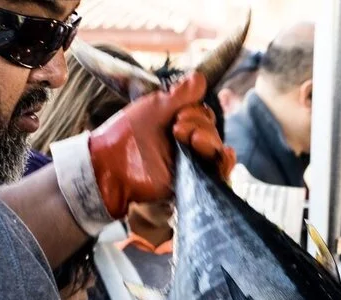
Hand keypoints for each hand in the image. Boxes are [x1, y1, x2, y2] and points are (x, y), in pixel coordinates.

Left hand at [88, 73, 234, 220]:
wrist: (114, 165)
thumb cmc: (128, 134)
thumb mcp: (155, 107)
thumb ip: (180, 94)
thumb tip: (200, 77)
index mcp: (179, 123)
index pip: (204, 115)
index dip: (197, 113)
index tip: (178, 116)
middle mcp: (187, 142)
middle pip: (212, 130)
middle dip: (200, 126)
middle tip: (177, 130)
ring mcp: (191, 162)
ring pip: (217, 149)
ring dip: (210, 141)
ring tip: (193, 141)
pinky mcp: (193, 181)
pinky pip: (219, 174)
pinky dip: (226, 163)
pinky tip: (224, 154)